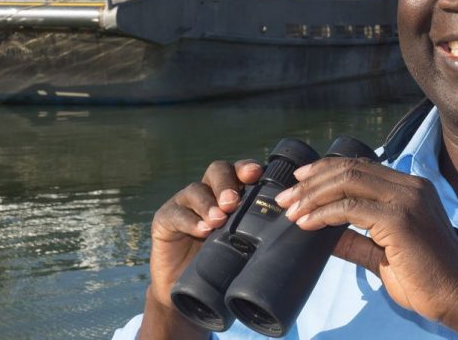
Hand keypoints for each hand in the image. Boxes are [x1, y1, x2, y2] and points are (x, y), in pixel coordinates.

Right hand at [147, 159, 262, 310]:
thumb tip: (292, 227)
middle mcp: (208, 191)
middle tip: (233, 202)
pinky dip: (190, 220)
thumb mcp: (243, 245)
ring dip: (208, 203)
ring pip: (196, 190)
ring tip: (218, 220)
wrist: (186, 288)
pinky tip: (201, 230)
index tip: (256, 173)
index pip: (239, 171)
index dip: (246, 168)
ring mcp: (185, 203)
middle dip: (226, 183)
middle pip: (217, 171)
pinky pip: (176, 213)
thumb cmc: (221, 263)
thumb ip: (260, 231)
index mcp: (231, 192)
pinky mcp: (165, 218)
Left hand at [274, 157, 457, 322]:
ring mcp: (406, 199)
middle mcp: (409, 186)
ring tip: (291, 210)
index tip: (299, 181)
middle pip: (349, 169)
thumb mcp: (381, 253)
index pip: (359, 166)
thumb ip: (354, 238)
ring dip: (313, 195)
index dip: (325, 170)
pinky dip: (323, 214)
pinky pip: (350, 208)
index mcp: (409, 188)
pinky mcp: (399, 218)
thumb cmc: (424, 278)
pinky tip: (307, 224)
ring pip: (347, 182)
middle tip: (286, 197)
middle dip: (311, 182)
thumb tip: (319, 231)